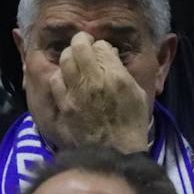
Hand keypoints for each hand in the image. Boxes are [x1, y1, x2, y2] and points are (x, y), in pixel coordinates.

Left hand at [50, 32, 151, 152]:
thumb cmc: (131, 124)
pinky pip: (55, 80)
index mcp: (116, 76)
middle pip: (78, 46)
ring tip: (74, 61)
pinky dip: (60, 76)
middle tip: (83, 46)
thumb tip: (109, 56)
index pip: (101, 46)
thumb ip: (122, 72)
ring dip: (69, 57)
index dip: (100, 46)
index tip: (101, 50)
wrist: (114, 152)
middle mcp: (93, 80)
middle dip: (81, 42)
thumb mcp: (138, 94)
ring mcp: (76, 92)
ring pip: (64, 60)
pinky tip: (66, 81)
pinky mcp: (64, 105)